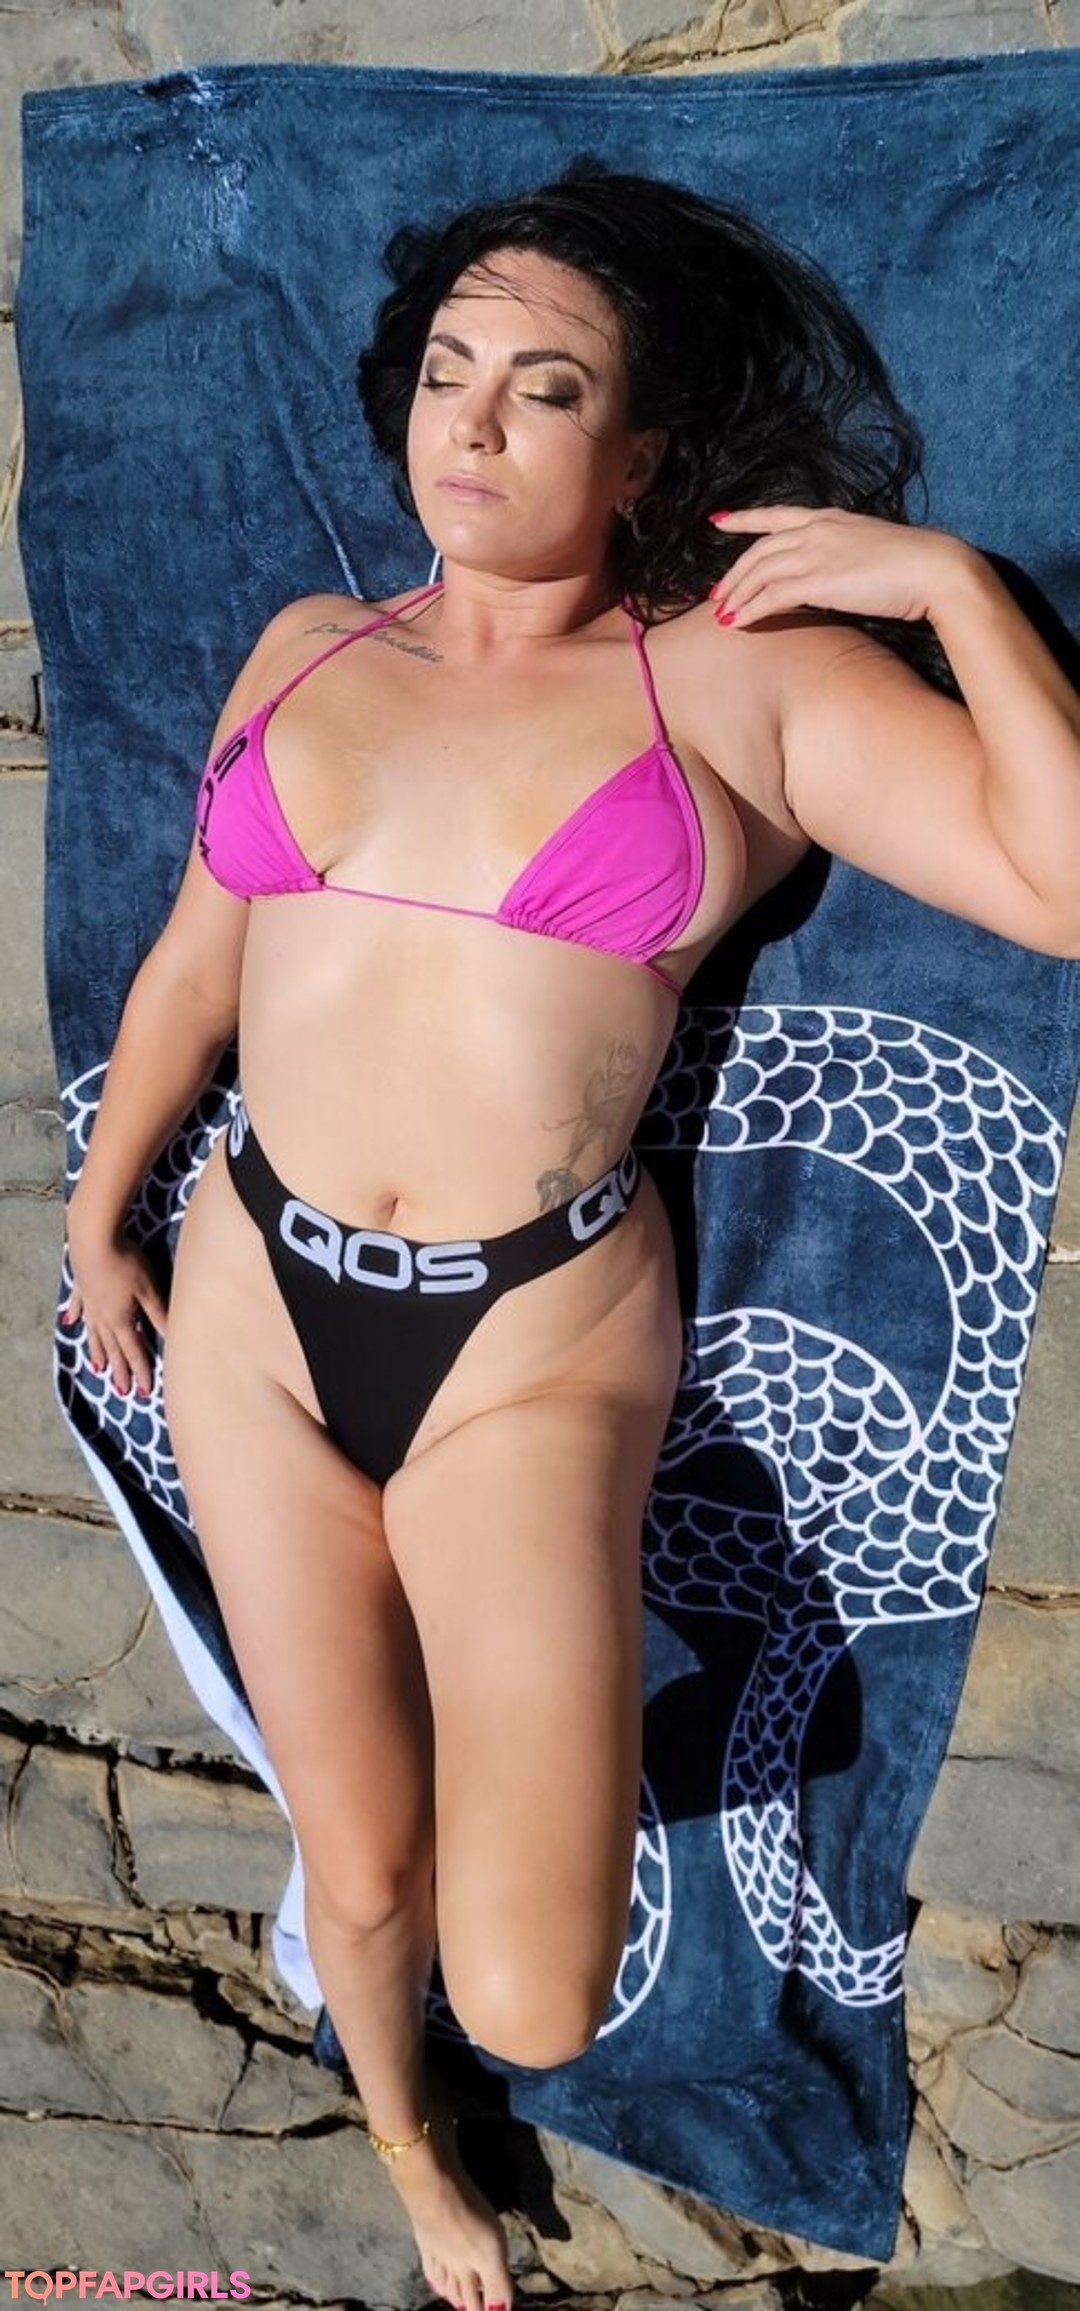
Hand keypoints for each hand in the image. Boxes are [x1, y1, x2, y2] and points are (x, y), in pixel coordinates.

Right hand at [62, 1222, 168, 1398]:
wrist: (94, 1239)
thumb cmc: (125, 1262)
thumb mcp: (148, 1289)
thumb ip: (159, 1315)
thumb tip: (172, 1339)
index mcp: (120, 1319)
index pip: (134, 1351)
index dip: (141, 1371)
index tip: (144, 1391)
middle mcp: (102, 1316)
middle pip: (113, 1348)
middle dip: (119, 1370)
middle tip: (122, 1390)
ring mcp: (88, 1302)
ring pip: (94, 1333)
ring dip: (98, 1351)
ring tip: (98, 1368)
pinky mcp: (80, 1286)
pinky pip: (77, 1307)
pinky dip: (74, 1315)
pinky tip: (70, 1322)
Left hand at [708, 505, 976, 628]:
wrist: (934, 568)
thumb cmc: (913, 563)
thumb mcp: (871, 549)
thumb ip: (845, 554)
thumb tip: (834, 573)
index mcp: (830, 517)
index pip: (776, 515)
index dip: (744, 519)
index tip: (719, 522)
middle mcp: (817, 530)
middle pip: (759, 550)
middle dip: (733, 573)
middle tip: (716, 593)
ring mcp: (816, 553)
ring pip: (759, 573)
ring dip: (736, 595)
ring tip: (721, 614)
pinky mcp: (819, 581)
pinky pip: (771, 596)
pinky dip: (749, 610)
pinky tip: (737, 623)